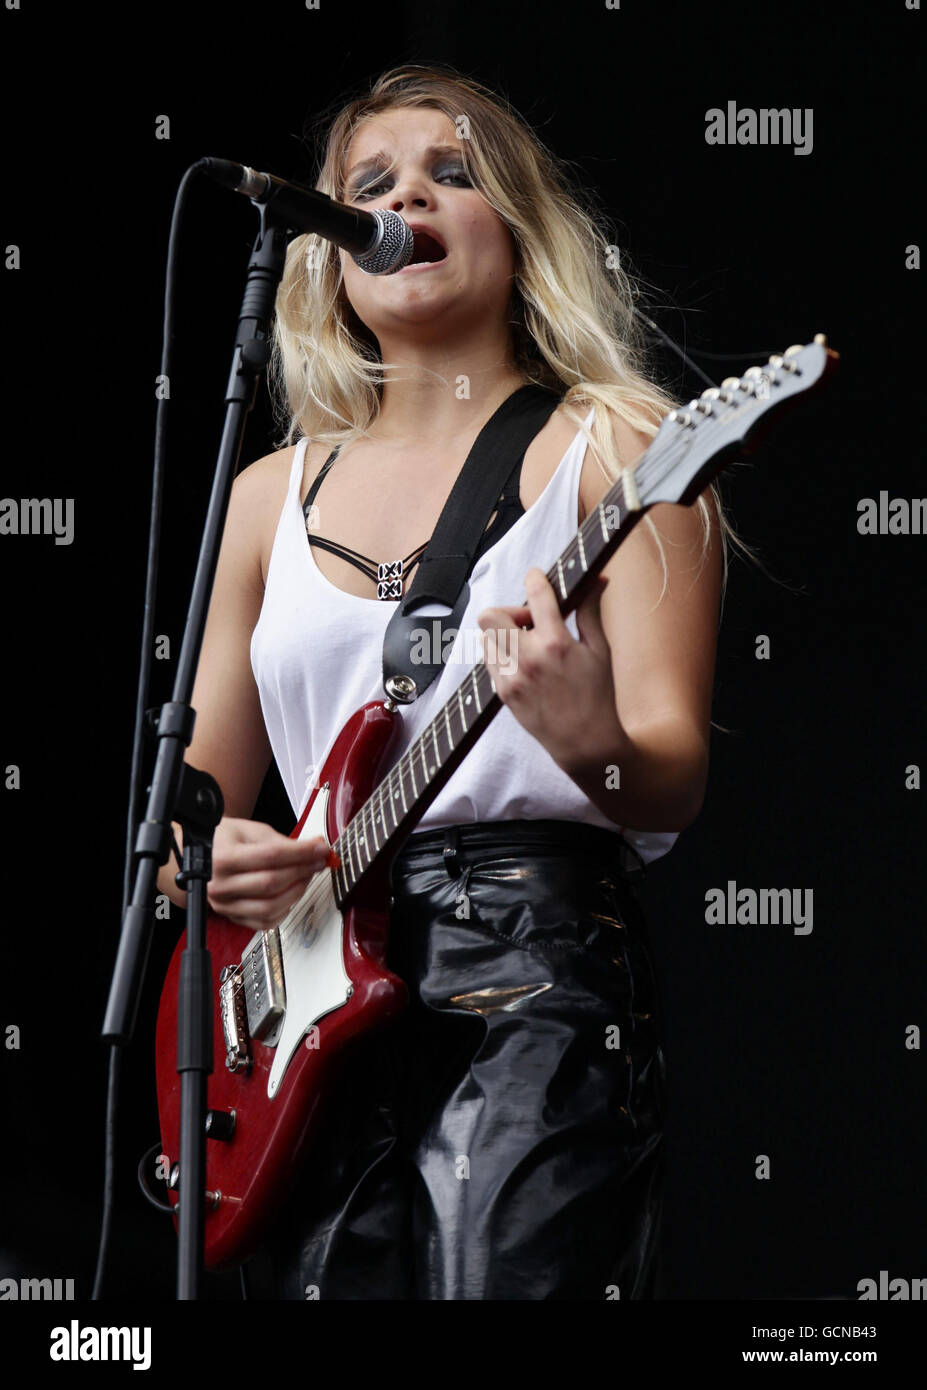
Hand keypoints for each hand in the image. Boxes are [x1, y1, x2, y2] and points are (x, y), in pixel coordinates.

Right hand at [205, 816, 335, 931]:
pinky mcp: (233, 918)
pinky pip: (265, 921)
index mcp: (222, 858)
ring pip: (270, 906)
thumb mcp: (251, 831)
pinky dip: (285, 909)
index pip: (270, 857)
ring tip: (306, 876)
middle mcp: (220, 885)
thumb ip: (283, 842)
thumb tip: (315, 847)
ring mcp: (225, 905)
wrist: (200, 856)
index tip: (320, 848)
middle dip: (303, 871)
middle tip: (318, 861)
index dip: (301, 853)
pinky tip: (291, 893)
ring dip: (297, 891)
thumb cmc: (224, 841)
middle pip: (271, 883)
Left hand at [476, 568, 628, 774]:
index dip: (535, 578)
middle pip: (491, 615)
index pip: (535, 595)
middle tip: (529, 622)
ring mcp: (510, 678)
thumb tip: (597, 579)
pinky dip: (502, 655)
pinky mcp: (502, 693)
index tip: (536, 576)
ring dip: (502, 634)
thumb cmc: (598, 696)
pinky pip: (489, 661)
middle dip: (508, 611)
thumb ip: (590, 612)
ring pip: (485, 638)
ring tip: (527, 646)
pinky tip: (524, 665)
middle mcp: (528, 659)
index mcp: (556, 644)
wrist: (585, 744)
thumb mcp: (600, 650)